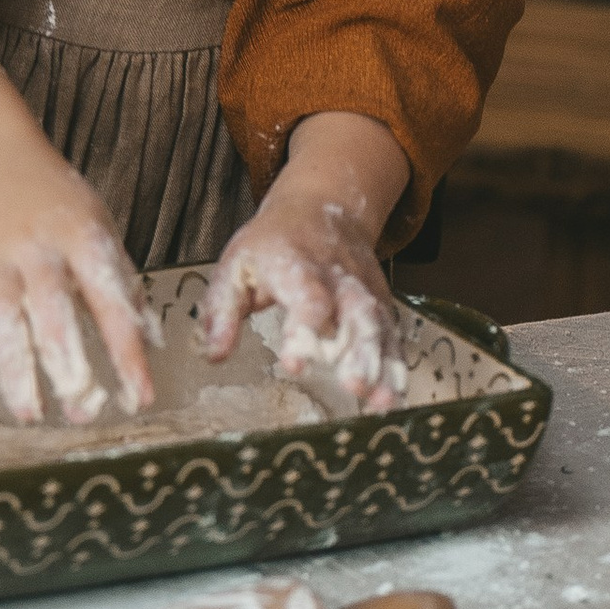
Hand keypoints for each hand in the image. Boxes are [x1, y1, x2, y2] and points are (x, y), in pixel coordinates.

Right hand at [0, 135, 156, 426]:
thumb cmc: (53, 198)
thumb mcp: (99, 226)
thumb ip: (124, 285)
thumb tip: (155, 344)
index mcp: (82, 237)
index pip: (111, 300)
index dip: (126, 353)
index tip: (140, 398)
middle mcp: (35, 248)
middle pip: (51, 314)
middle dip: (68, 367)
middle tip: (81, 413)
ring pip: (2, 322)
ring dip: (16, 374)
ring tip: (31, 415)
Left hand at [202, 113, 411, 410]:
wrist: (321, 206)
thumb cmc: (271, 244)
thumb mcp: (236, 265)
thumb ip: (222, 310)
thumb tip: (213, 355)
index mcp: (296, 264)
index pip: (305, 296)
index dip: (303, 330)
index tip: (293, 366)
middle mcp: (338, 278)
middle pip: (355, 313)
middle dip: (358, 352)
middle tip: (354, 387)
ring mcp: (364, 291)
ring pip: (379, 326)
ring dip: (382, 366)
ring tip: (381, 403)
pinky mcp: (381, 304)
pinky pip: (394, 336)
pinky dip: (397, 367)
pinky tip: (393, 400)